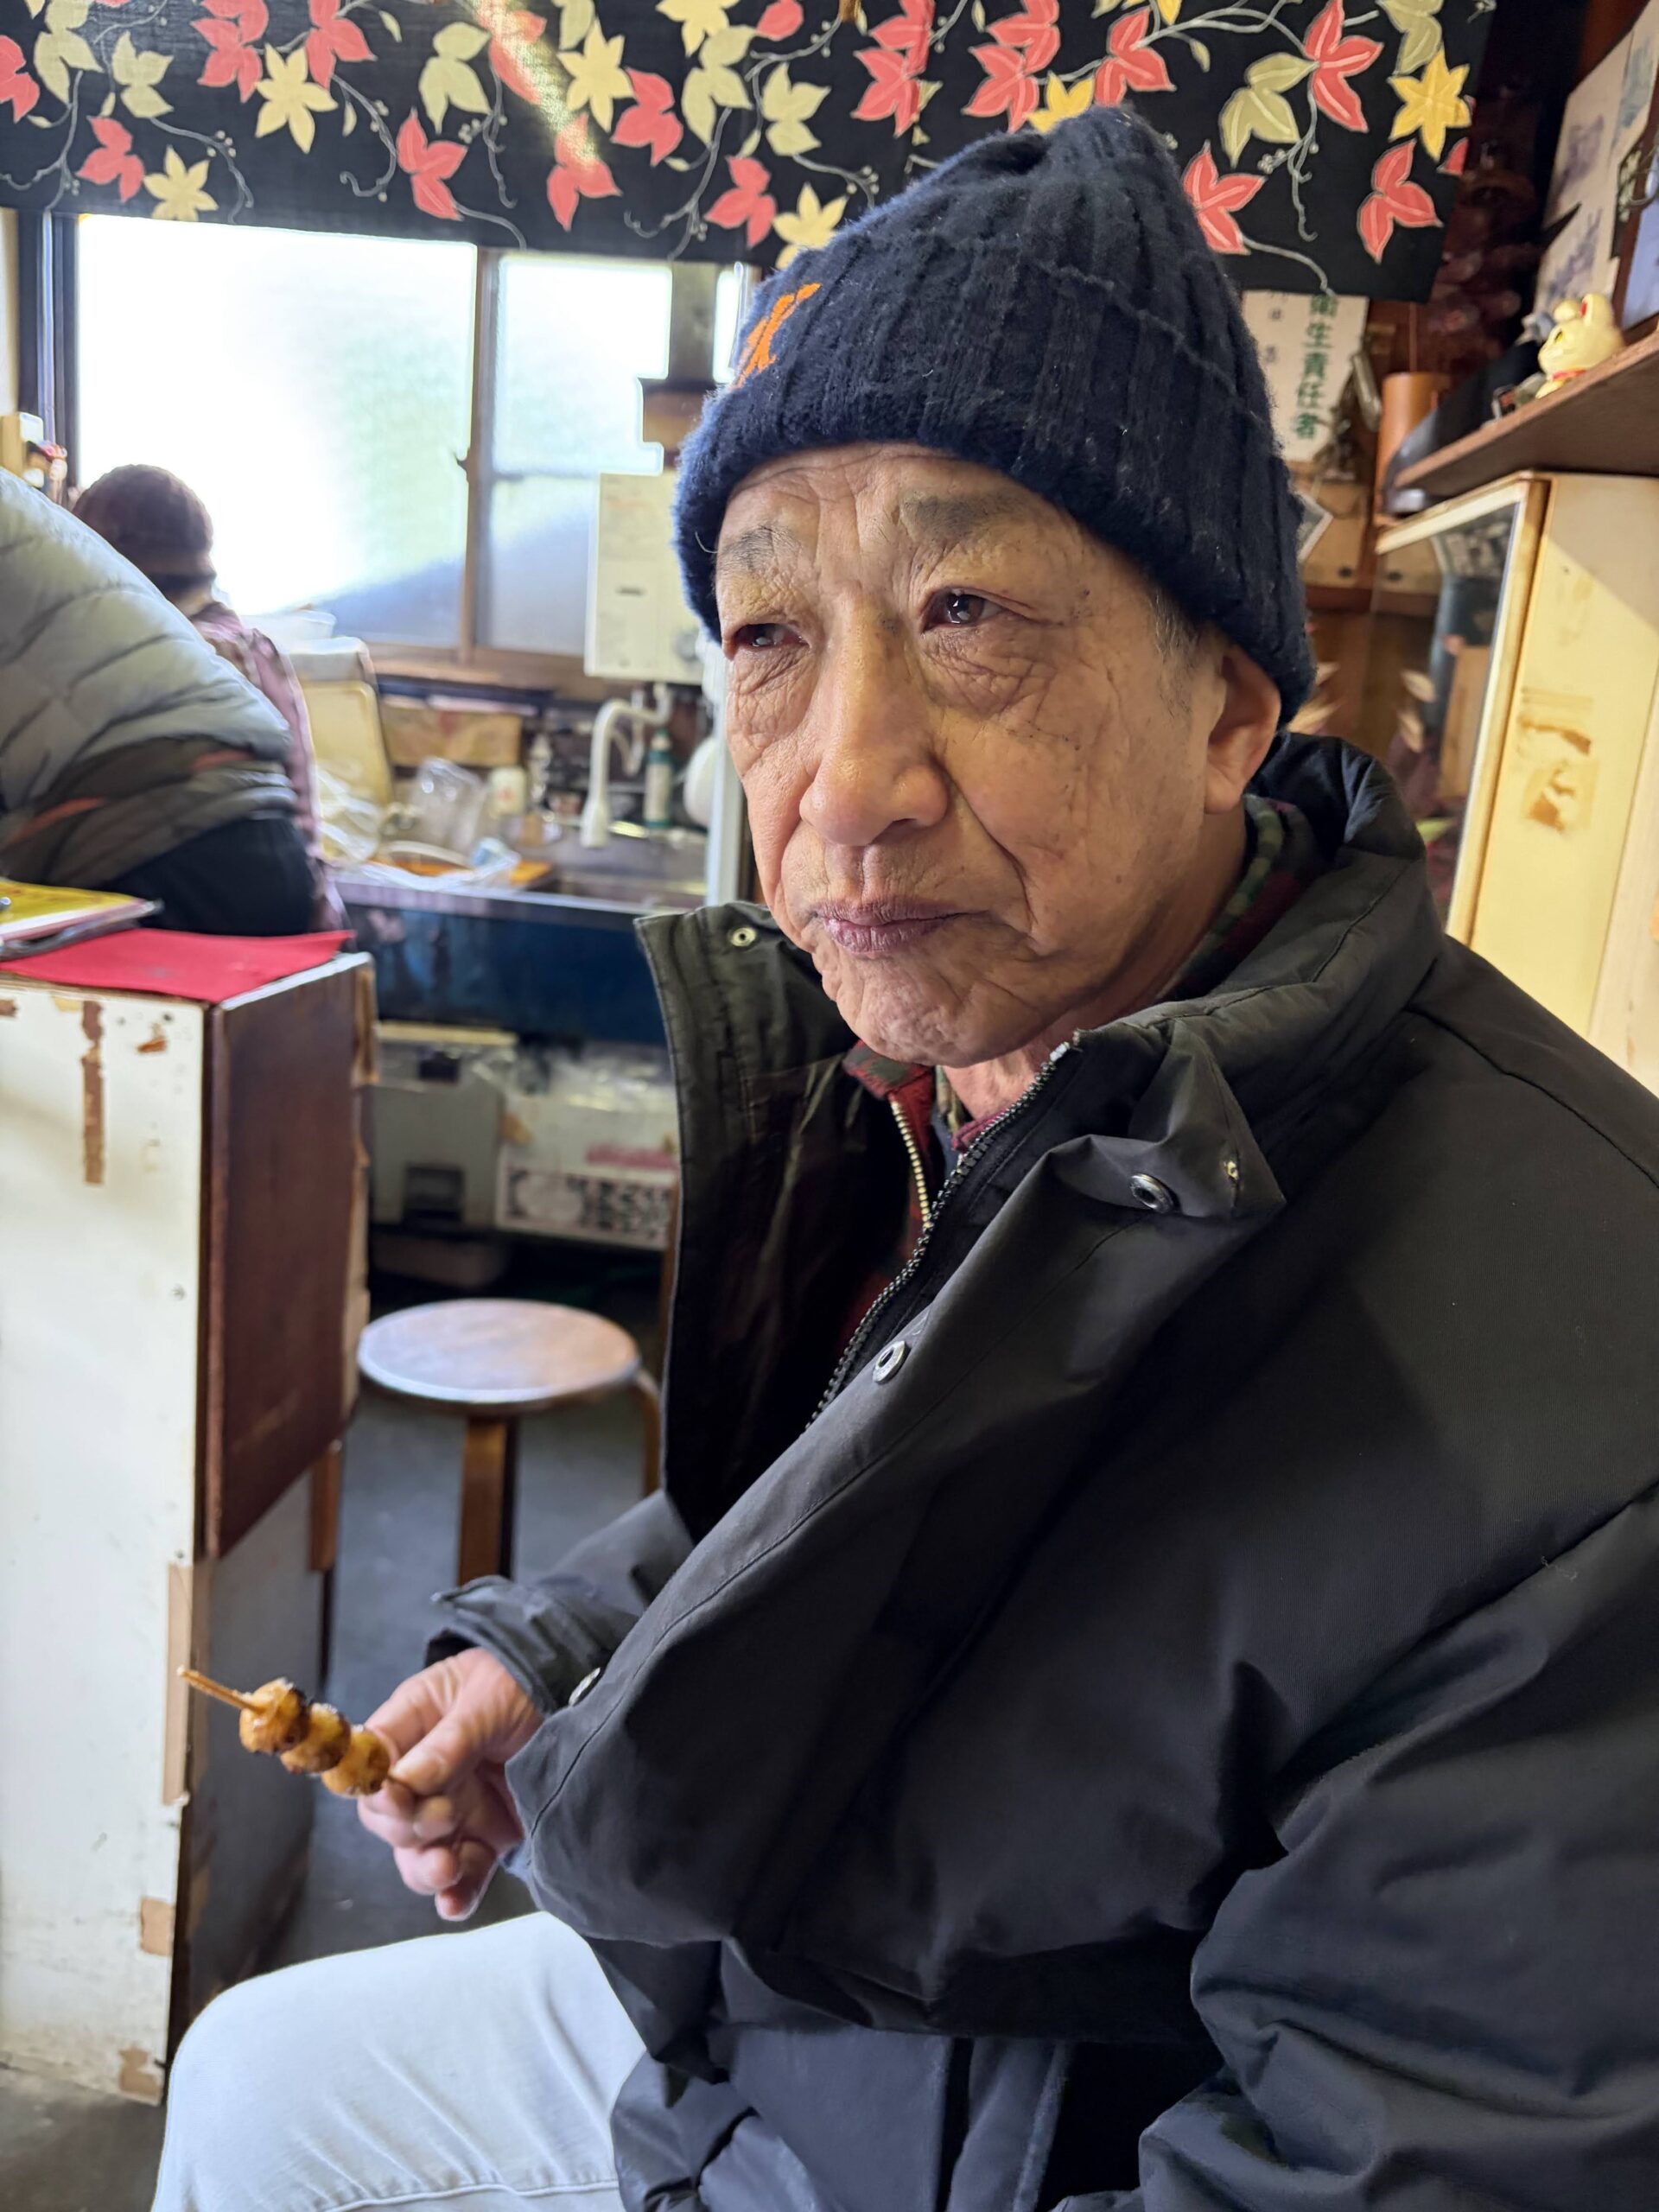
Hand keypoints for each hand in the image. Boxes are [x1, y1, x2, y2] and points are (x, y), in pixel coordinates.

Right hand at [356, 1649, 541, 1921]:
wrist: (583, 1697)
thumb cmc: (524, 1683)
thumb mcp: (490, 1699)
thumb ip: (450, 1742)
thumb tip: (404, 1781)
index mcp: (415, 1724)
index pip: (374, 1761)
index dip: (375, 1786)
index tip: (395, 1800)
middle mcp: (425, 1772)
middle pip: (389, 1817)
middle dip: (408, 1827)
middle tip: (445, 1816)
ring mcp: (454, 1807)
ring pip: (418, 1853)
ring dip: (426, 1868)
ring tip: (445, 1869)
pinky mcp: (486, 1837)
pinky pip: (463, 1874)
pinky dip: (457, 1893)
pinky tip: (454, 1904)